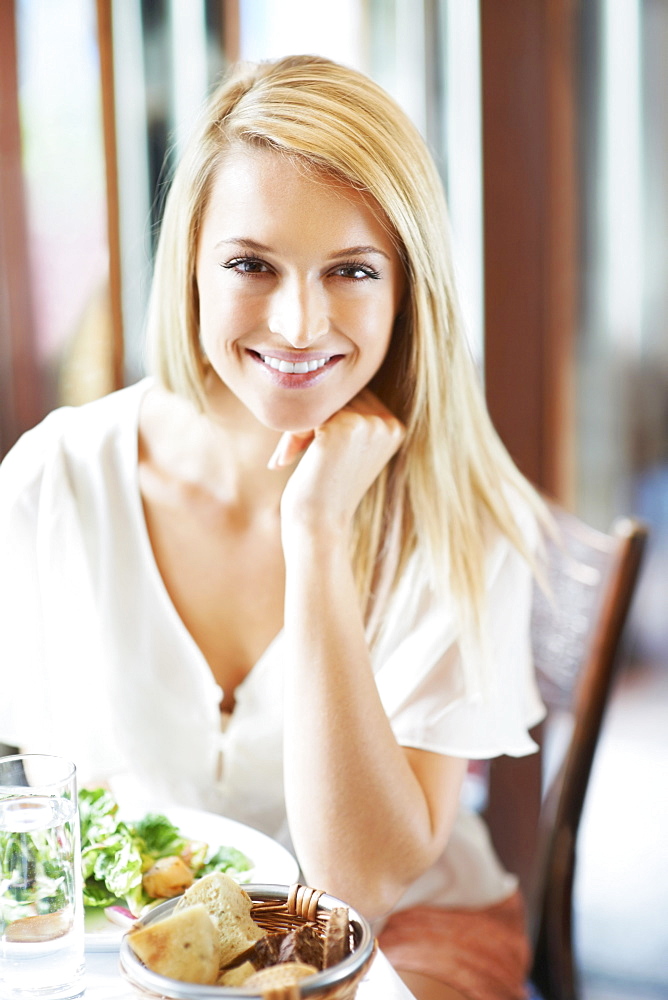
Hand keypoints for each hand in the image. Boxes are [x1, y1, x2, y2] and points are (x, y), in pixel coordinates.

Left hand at [269, 389, 404, 539]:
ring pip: (322, 402)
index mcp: (395, 427)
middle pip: (340, 396)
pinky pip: (307, 412)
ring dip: (299, 426)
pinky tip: (285, 460)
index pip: (356, 397)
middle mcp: (387, 423)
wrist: (318, 526)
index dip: (327, 416)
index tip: (304, 445)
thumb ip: (350, 417)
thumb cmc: (325, 490)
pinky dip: (291, 434)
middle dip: (311, 420)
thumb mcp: (347, 451)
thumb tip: (325, 373)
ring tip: (288, 456)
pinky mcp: (344, 426)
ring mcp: (369, 423)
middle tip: (290, 452)